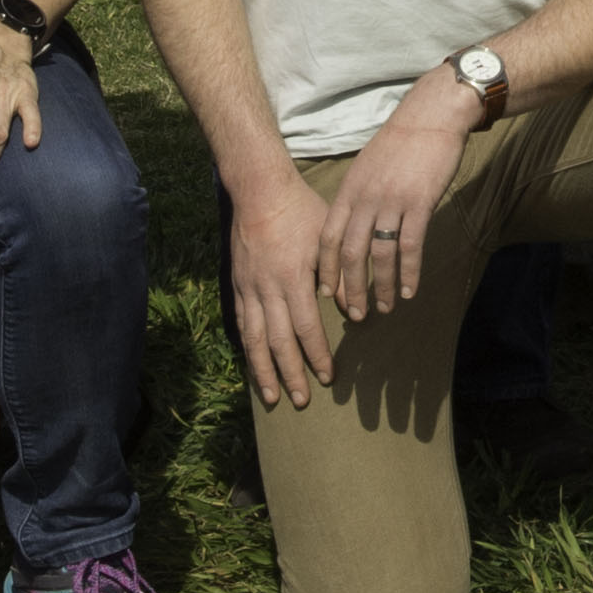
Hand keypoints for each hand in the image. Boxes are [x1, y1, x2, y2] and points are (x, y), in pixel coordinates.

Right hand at [229, 169, 340, 407]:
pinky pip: (242, 324)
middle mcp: (266, 289)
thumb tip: (355, 310)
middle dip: (290, 374)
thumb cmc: (300, 211)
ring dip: (263, 371)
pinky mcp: (237, 285)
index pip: (305, 327)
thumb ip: (341, 275)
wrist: (259, 191)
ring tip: (271, 397)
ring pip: (254, 339)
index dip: (317, 355)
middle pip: (278, 342)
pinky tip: (254, 364)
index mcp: (291, 278)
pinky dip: (248, 349)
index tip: (328, 376)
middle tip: (302, 400)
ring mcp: (248, 288)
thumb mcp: (327, 238)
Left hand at [310, 83, 473, 324]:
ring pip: (380, 255)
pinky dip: (409, 272)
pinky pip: (410, 246)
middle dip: (351, 288)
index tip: (327, 294)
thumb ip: (358, 195)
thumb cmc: (401, 141)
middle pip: (351, 253)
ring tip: (384, 308)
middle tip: (354, 314)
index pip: (328, 238)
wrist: (431, 116)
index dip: (326, 269)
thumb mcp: (366, 166)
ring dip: (381, 286)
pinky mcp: (419, 203)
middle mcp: (365, 199)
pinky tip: (410, 291)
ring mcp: (392, 202)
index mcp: (349, 191)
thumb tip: (353, 225)